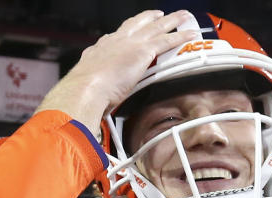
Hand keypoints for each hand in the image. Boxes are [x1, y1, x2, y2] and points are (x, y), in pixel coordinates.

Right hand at [36, 10, 198, 133]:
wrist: (84, 89)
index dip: (128, 31)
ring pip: (156, 27)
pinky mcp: (144, 51)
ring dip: (171, 21)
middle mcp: (115, 42)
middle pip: (138, 24)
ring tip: (183, 17)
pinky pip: (168, 41)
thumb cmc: (81, 94)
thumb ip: (94, 92)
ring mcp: (130, 44)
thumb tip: (93, 108)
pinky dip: (181, 37)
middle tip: (160, 15)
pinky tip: (190, 34)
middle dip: (150, 18)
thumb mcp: (86, 88)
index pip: (117, 36)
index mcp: (100, 50)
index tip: (133, 29)